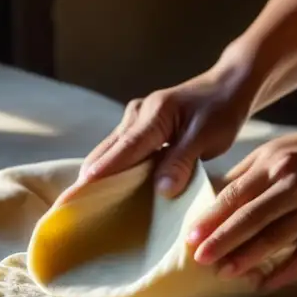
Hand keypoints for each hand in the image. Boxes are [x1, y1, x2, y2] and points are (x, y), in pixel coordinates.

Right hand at [72, 64, 256, 198]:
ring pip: (109, 153)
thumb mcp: (208, 136)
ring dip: (97, 178)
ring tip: (80, 207)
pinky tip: (104, 194)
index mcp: (153, 115)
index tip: (78, 192)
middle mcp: (137, 115)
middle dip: (87, 180)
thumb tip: (161, 189)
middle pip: (106, 152)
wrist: (227, 87)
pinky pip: (119, 153)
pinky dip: (111, 172)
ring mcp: (134, 120)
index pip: (123, 150)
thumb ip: (183, 161)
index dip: (100, 173)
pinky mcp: (138, 129)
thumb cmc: (221, 110)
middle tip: (68, 209)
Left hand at [187, 126, 296, 290]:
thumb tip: (207, 197)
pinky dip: (283, 271)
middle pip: (252, 217)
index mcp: (275, 163)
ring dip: (248, 258)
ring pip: (276, 237)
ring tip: (225, 273)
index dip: (212, 218)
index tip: (191, 237)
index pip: (236, 194)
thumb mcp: (278, 152)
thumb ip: (245, 174)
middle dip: (223, 240)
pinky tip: (264, 283)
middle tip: (200, 259)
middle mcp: (295, 183)